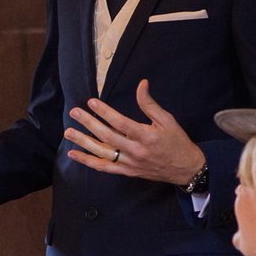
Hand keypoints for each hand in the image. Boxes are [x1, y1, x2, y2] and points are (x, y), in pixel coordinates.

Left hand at [64, 79, 205, 185]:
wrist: (186, 168)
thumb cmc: (177, 141)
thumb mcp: (167, 120)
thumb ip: (150, 104)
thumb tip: (141, 84)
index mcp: (147, 136)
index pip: (121, 123)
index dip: (105, 112)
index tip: (91, 102)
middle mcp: (136, 151)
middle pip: (107, 136)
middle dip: (89, 124)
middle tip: (74, 112)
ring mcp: (130, 163)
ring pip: (102, 153)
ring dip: (83, 143)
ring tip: (69, 132)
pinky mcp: (127, 172)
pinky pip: (104, 168)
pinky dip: (88, 161)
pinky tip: (74, 153)